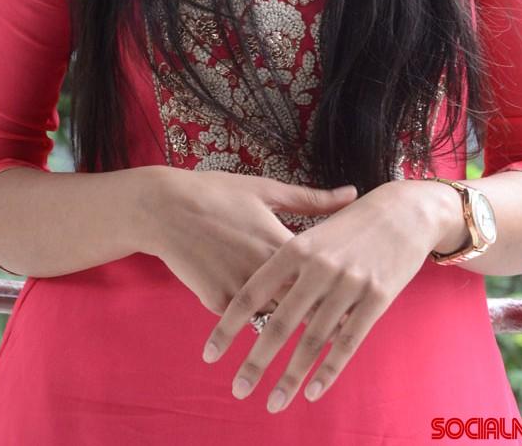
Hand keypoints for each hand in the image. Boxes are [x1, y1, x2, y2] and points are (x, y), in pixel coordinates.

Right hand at [150, 167, 359, 318]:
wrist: (164, 209)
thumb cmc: (218, 193)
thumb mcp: (266, 190)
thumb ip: (312, 200)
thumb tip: (353, 193)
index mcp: (281, 243)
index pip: (325, 275)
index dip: (341, 284)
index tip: (358, 289)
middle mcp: (264, 271)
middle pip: (306, 305)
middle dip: (323, 314)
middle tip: (343, 321)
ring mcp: (239, 291)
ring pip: (276, 319)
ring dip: (291, 323)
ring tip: (309, 331)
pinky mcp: (218, 303)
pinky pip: (244, 317)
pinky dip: (255, 318)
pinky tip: (267, 328)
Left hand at [201, 178, 438, 413]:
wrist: (405, 211)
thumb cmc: (353, 220)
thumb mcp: (314, 228)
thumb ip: (287, 258)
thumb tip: (255, 289)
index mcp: (297, 247)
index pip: (253, 292)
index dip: (229, 325)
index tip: (210, 353)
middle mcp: (319, 267)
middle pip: (280, 322)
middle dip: (257, 361)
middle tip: (239, 389)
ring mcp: (349, 284)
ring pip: (312, 340)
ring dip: (291, 377)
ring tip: (273, 402)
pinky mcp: (377, 298)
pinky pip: (348, 342)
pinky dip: (328, 370)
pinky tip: (312, 391)